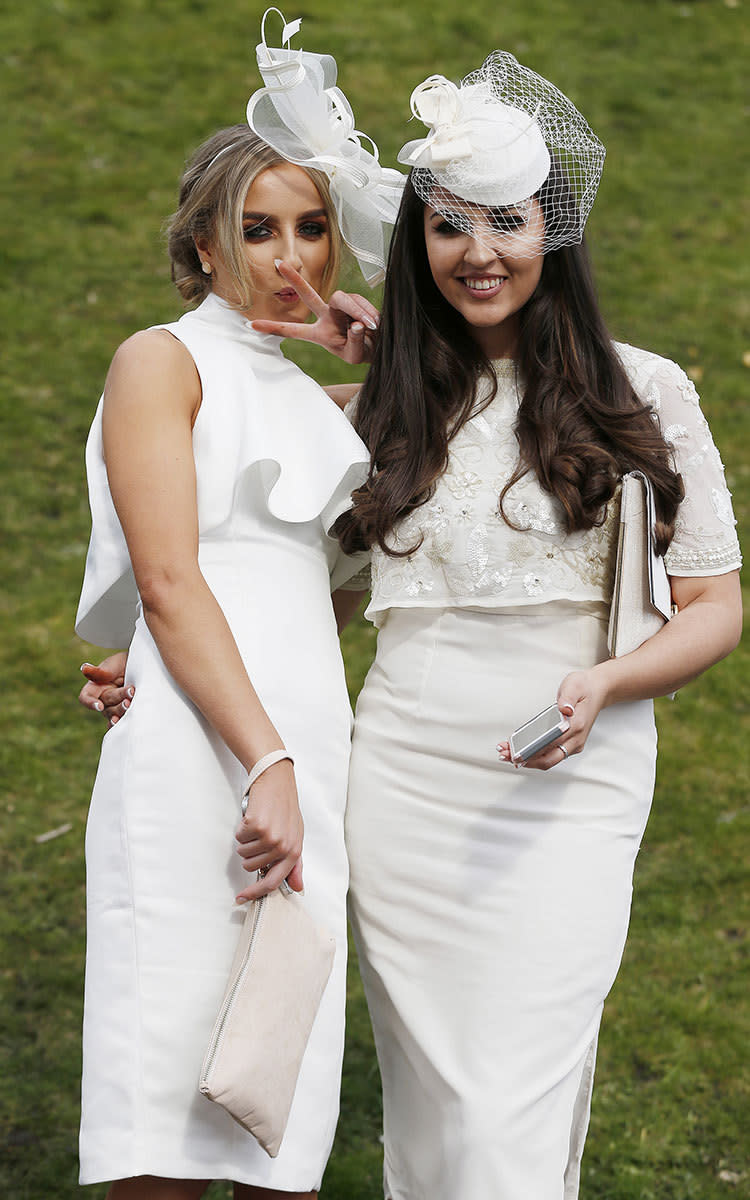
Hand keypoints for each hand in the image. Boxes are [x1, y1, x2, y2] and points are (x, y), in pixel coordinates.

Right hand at [79, 653, 131, 726]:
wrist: (146, 668)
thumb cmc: (126, 662)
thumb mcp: (115, 663)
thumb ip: (102, 670)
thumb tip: (84, 668)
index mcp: (95, 686)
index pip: (86, 697)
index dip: (90, 703)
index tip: (100, 706)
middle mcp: (103, 699)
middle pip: (105, 705)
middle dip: (118, 699)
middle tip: (131, 692)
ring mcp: (115, 707)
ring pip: (114, 714)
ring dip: (122, 710)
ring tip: (130, 704)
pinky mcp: (126, 712)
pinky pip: (123, 720)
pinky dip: (123, 723)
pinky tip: (127, 723)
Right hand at [234, 759, 303, 900]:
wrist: (277, 781)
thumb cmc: (285, 808)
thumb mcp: (295, 836)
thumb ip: (295, 864)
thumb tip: (297, 888)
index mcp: (294, 852)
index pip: (274, 882)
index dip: (255, 892)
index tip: (241, 898)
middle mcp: (283, 847)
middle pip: (251, 867)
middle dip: (250, 853)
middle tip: (258, 836)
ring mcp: (270, 837)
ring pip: (243, 853)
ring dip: (246, 840)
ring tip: (257, 825)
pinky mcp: (256, 826)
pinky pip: (239, 837)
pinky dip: (242, 828)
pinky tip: (252, 817)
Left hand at [251, 261, 379, 363]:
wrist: (379, 346)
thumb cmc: (364, 353)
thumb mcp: (356, 355)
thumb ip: (354, 341)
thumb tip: (355, 324)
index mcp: (319, 334)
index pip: (292, 331)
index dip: (273, 328)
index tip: (251, 324)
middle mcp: (325, 316)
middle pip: (308, 295)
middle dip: (294, 280)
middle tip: (278, 264)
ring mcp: (339, 307)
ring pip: (344, 299)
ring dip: (359, 312)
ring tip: (372, 327)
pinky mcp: (354, 300)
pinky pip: (360, 302)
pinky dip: (368, 312)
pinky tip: (375, 323)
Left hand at [497, 668, 607, 769]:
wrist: (598, 691)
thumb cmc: (584, 688)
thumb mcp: (575, 685)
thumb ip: (568, 697)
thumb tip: (565, 709)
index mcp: (577, 725)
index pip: (552, 744)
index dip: (533, 752)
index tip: (516, 753)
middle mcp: (576, 739)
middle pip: (548, 759)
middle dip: (525, 760)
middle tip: (504, 754)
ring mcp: (573, 744)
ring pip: (548, 760)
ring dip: (527, 760)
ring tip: (506, 753)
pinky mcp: (569, 745)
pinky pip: (550, 755)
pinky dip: (534, 756)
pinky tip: (519, 750)